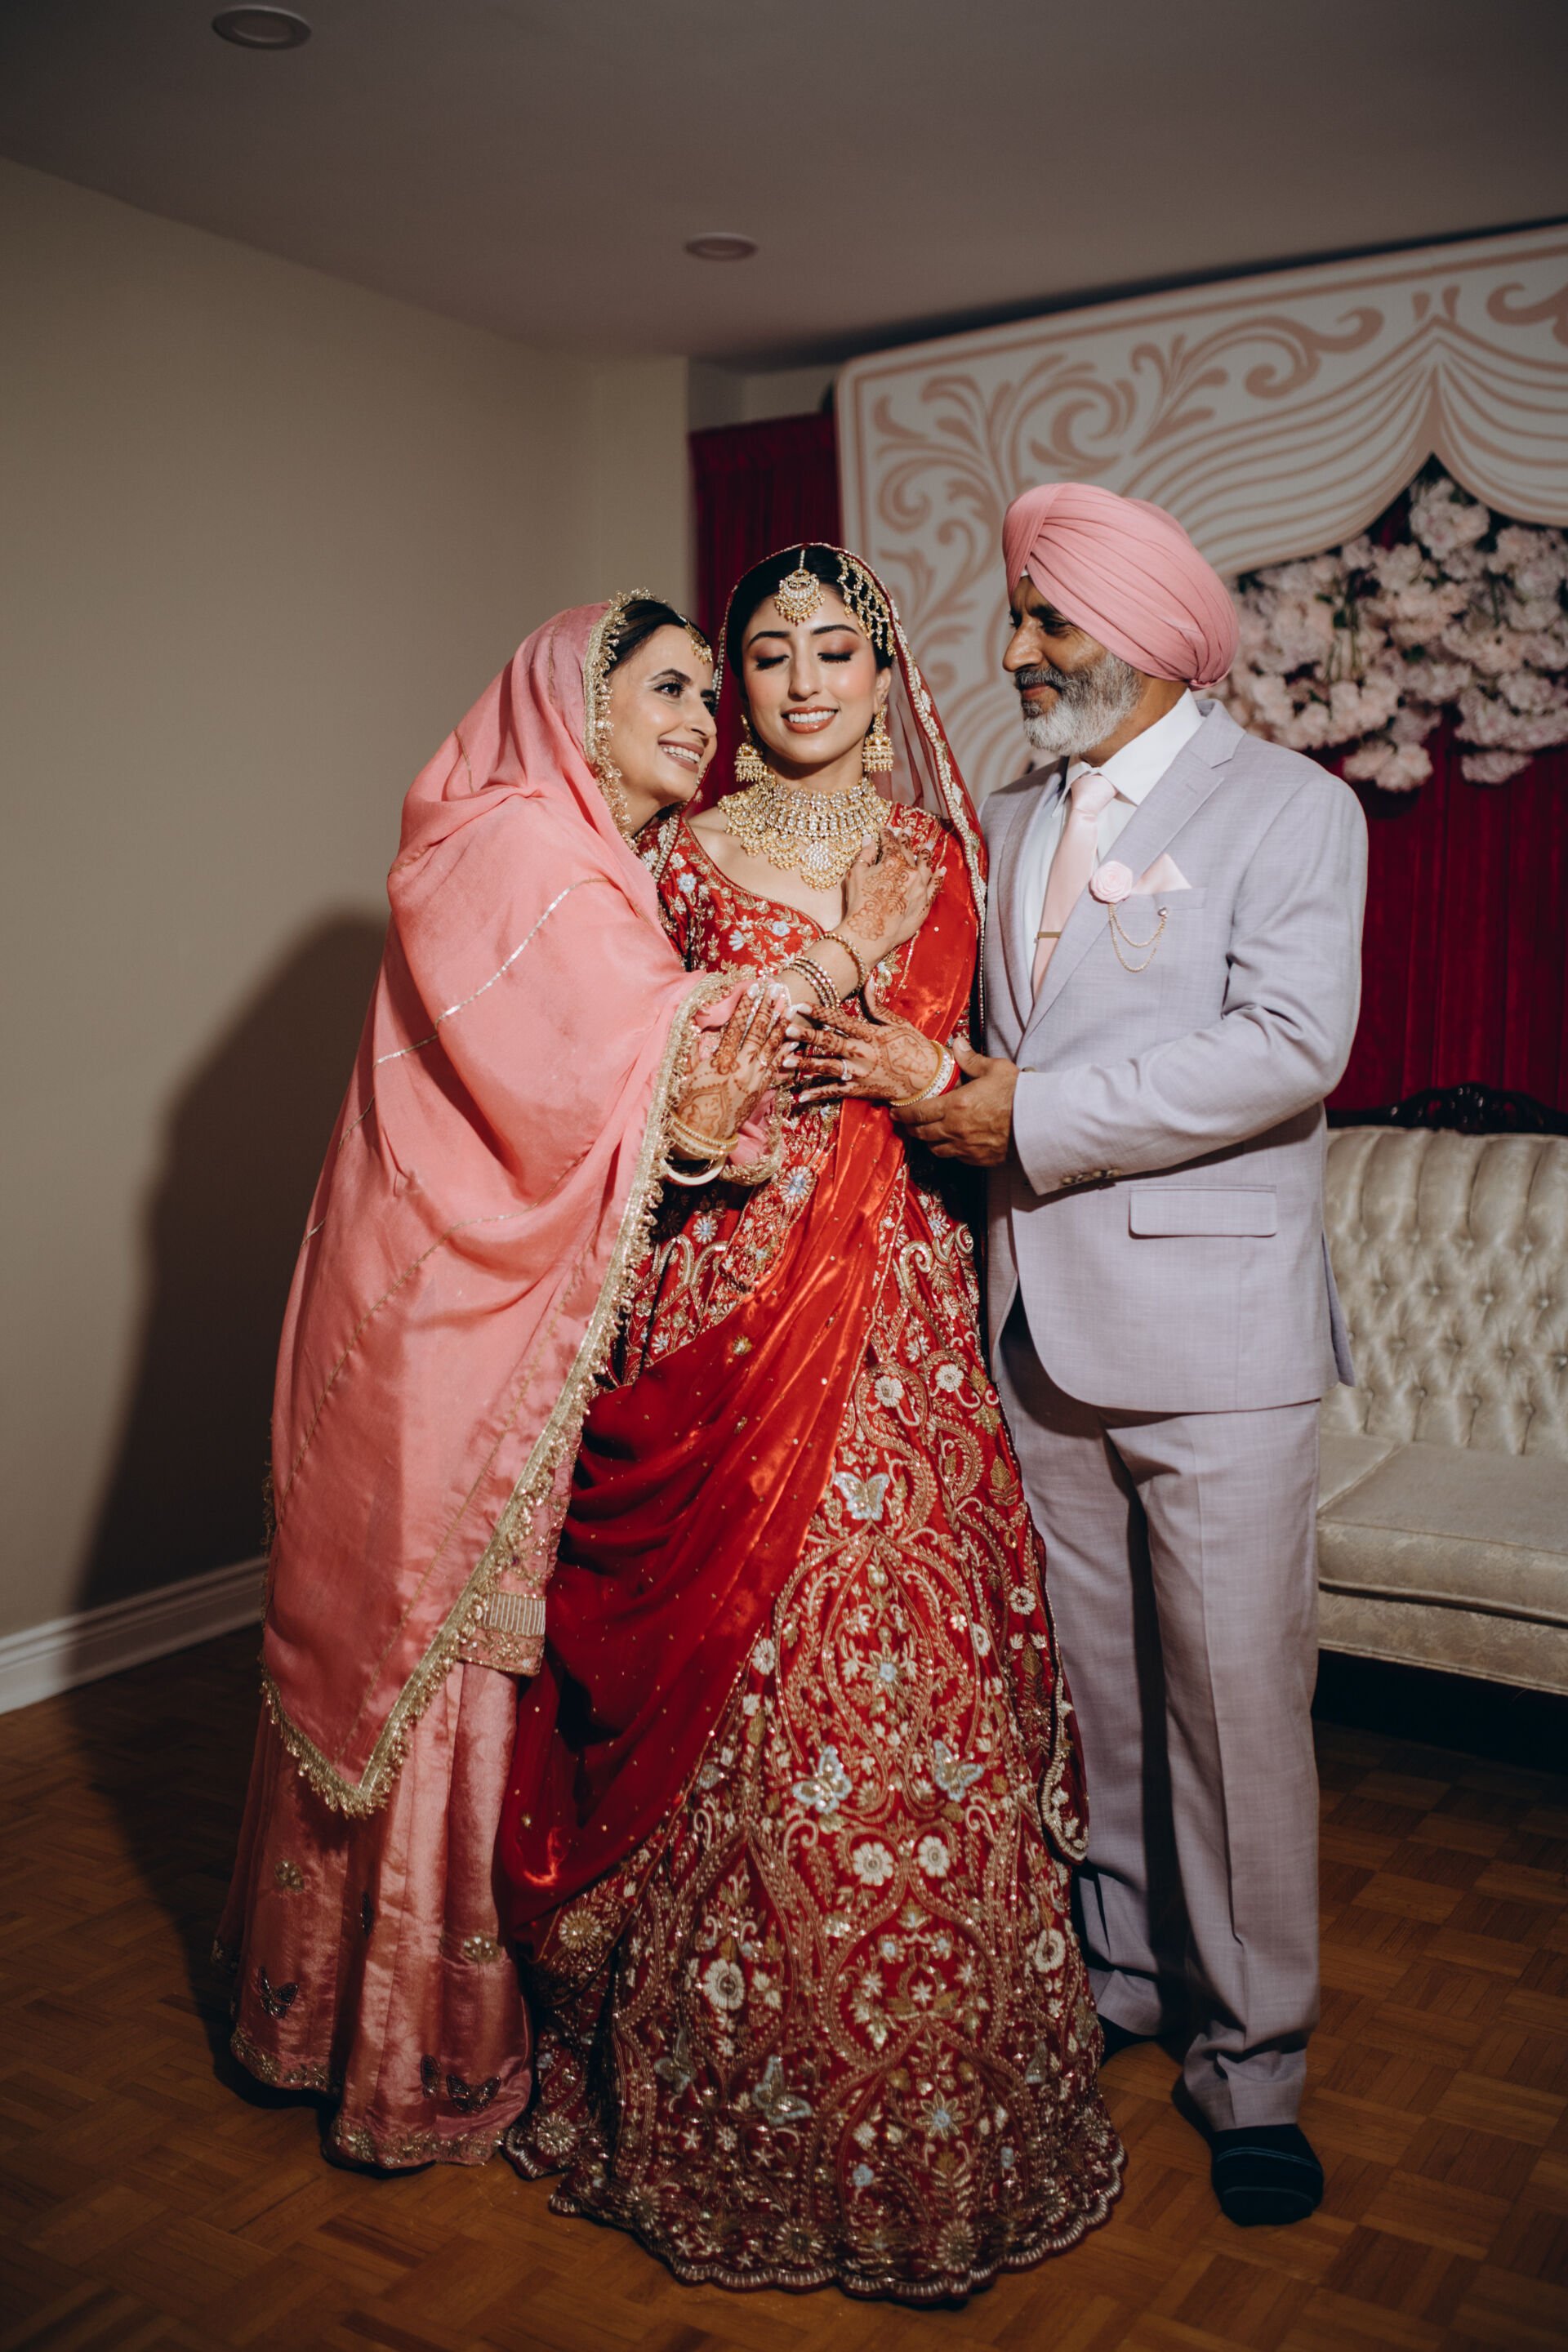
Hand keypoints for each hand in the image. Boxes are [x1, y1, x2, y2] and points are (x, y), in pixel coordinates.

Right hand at [673, 983, 792, 1149]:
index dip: (744, 1006)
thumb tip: (696, 1028)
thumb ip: (695, 1050)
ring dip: (781, 1025)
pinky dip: (786, 1052)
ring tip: (790, 1007)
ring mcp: (753, 1079)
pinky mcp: (760, 1090)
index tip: (752, 989)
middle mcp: (740, 1067)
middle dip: (766, 1009)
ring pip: (770, 1047)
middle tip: (776, 989)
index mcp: (720, 1060)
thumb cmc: (691, 1102)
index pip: (735, 1027)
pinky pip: (776, 1067)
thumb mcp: (688, 1073)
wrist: (703, 1133)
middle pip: (756, 1032)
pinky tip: (795, 1039)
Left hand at [789, 981, 945, 1106]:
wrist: (928, 1079)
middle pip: (831, 1042)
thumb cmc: (913, 1047)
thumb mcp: (897, 1023)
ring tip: (785, 1061)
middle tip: (787, 1029)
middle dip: (808, 1035)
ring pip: (828, 1068)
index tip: (801, 1005)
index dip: (820, 1012)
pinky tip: (800, 1096)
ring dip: (806, 1064)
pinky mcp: (859, 1090)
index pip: (841, 1020)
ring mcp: (860, 1073)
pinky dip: (817, 1094)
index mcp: (871, 1034)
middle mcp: (863, 1053)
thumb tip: (868, 979)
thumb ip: (876, 1005)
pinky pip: (835, 1092)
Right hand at [837, 833, 938, 965]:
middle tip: (907, 830)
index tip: (886, 829)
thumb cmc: (860, 903)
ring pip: (926, 866)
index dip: (887, 835)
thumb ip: (864, 856)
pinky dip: (939, 877)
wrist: (871, 932)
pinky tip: (941, 870)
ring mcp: (920, 887)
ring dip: (926, 854)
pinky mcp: (925, 903)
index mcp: (892, 862)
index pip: (890, 843)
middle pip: (908, 852)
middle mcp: (910, 871)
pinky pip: (935, 887)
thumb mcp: (855, 875)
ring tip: (928, 845)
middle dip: (907, 839)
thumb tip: (868, 840)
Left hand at [892, 1042, 1017, 1164]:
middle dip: (911, 1128)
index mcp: (955, 1106)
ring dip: (928, 1142)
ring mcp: (966, 1148)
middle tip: (906, 1123)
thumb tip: (956, 1043)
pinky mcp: (979, 1160)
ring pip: (936, 1149)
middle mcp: (955, 1130)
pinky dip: (949, 1151)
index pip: (918, 1112)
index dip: (903, 1113)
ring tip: (927, 1135)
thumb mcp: (995, 1069)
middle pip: (922, 1134)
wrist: (1039, 1122)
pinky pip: (956, 1158)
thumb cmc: (1017, 1094)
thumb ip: (971, 1059)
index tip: (894, 1112)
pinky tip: (952, 1144)